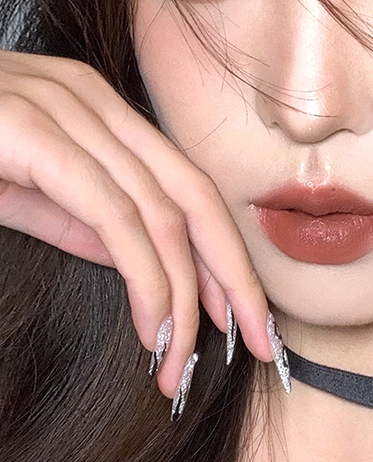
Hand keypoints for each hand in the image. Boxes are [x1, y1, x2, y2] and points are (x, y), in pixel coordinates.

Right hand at [0, 49, 272, 397]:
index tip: (246, 318)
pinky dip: (147, 278)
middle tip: (260, 345)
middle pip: (194, 196)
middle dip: (236, 277)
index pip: (185, 187)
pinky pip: (115, 216)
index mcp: (95, 109)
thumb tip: (139, 262)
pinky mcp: (37, 134)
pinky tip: (157, 328)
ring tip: (186, 361)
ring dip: (187, 296)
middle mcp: (92, 100)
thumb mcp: (20, 192)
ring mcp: (66, 109)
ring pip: (162, 211)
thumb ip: (79, 218)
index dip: (225, 255)